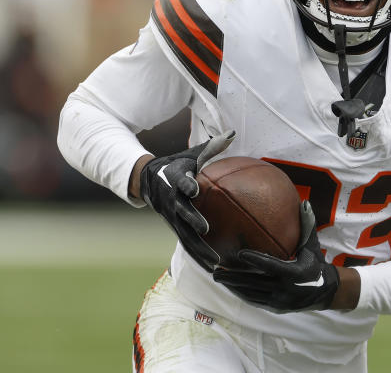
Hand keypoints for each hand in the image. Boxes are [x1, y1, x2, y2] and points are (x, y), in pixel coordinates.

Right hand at [139, 131, 234, 271]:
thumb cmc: (177, 165)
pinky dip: (199, 255)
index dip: (187, 185)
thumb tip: (232, 133)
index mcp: (176, 180)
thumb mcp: (192, 154)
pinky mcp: (174, 227)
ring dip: (198, 248)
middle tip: (205, 229)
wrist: (146, 179)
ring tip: (214, 262)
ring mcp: (172, 216)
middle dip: (192, 221)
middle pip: (182, 212)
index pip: (182, 182)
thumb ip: (213, 146)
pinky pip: (187, 243)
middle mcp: (172, 200)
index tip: (195, 189)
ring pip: (184, 234)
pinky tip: (214, 268)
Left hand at [212, 201, 339, 312]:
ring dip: (234, 286)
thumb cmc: (316, 264)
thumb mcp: (312, 246)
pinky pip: (255, 301)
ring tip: (219, 278)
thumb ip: (307, 225)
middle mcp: (285, 288)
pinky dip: (242, 294)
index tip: (240, 253)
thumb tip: (304, 202)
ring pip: (251, 293)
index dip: (255, 260)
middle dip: (234, 277)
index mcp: (294, 272)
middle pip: (254, 282)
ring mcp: (279, 300)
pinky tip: (231, 288)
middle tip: (216, 271)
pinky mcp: (275, 307)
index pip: (271, 266)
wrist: (325, 292)